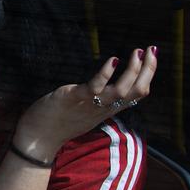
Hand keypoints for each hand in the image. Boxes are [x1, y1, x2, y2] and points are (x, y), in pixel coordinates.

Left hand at [15, 46, 157, 160]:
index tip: (152, 56)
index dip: (148, 75)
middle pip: (135, 92)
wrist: (37, 139)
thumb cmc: (60, 122)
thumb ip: (100, 100)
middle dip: (148, 70)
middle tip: (152, 50)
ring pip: (120, 91)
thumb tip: (108, 84)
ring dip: (132, 71)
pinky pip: (93, 88)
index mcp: (107, 109)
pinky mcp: (73, 99)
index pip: (137, 94)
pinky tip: (113, 60)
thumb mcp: (87, 111)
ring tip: (136, 52)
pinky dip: (105, 74)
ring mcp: (89, 104)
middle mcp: (103, 108)